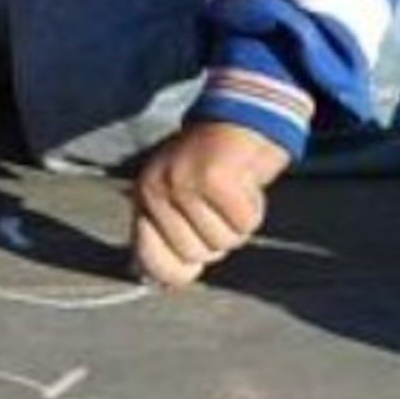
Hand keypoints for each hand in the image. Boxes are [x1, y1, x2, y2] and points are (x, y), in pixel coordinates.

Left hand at [129, 121, 291, 289]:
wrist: (243, 117)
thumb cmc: (215, 167)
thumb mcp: (179, 199)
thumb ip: (166, 237)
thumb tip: (151, 281)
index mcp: (145, 196)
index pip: (148, 260)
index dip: (174, 273)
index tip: (192, 267)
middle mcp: (156, 188)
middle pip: (196, 255)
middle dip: (218, 239)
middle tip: (220, 208)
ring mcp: (182, 181)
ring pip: (223, 241)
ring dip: (238, 223)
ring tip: (232, 192)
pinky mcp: (212, 177)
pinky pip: (243, 222)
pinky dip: (254, 208)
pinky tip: (245, 183)